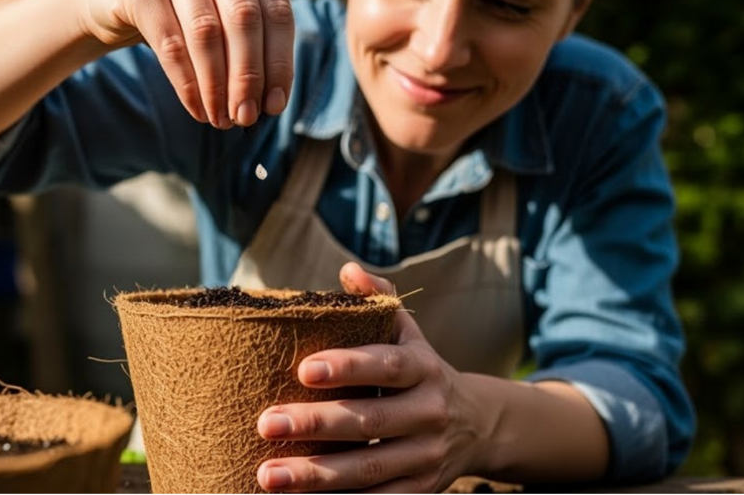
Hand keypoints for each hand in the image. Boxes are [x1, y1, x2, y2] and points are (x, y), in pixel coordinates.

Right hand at [76, 0, 293, 128]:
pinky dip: (187, 84)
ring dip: (217, 86)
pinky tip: (196, 109)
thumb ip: (257, 44)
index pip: (277, 8)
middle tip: (245, 117)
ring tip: (221, 119)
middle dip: (248, 77)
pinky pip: (170, 42)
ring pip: (206, 31)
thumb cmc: (187, 8)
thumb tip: (274, 102)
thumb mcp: (229, 13)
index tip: (275, 105)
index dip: (278, 62)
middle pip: (244, 17)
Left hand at [254, 262, 477, 491]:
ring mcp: (426, 456)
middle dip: (316, 424)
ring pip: (370, 468)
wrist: (478, 424)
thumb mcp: (408, 332)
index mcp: (424, 367)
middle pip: (370, 421)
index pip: (386, 366)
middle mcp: (430, 412)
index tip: (302, 369)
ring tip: (269, 475)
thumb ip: (379, 301)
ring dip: (317, 475)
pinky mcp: (420, 489)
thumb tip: (348, 271)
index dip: (348, 367)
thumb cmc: (420, 369)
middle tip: (266, 424)